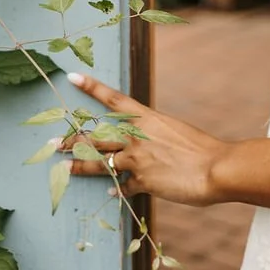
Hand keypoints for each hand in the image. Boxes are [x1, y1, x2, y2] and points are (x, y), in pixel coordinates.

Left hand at [62, 72, 223, 205]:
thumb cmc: (201, 148)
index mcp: (148, 118)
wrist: (215, 168)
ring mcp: (138, 159)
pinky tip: (112, 191)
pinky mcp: (142, 181)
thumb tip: (146, 144)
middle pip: (97, 135)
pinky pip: (123, 185)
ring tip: (65, 166)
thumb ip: (155, 136)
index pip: (114, 98)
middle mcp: (138, 137)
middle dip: (74, 138)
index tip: (73, 78)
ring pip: (101, 161)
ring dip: (80, 165)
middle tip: (54, 142)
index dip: (92, 88)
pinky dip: (118, 188)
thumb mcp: (175, 131)